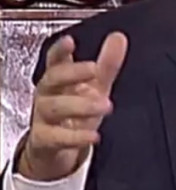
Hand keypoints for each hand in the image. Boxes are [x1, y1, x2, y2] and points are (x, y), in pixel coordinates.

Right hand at [18, 31, 127, 180]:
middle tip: (94, 70)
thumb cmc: (75, 113)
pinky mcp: (43, 140)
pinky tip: (93, 135)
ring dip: (82, 105)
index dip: (60, 50)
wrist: (56, 151)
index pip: (56, 60)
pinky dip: (75, 136)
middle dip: (72, 72)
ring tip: (105, 105)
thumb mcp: (95, 86)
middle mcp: (47, 94)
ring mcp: (43, 117)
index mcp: (59, 78)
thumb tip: (119, 37)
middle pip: (53, 78)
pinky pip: (56, 137)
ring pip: (56, 107)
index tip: (69, 41)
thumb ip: (107, 63)